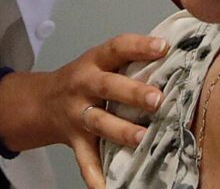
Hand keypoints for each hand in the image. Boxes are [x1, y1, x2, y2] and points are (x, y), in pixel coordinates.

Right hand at [0, 34, 167, 188]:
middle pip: (108, 86)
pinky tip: (107, 187)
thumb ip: (131, 59)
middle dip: (132, 93)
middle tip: (157, 99)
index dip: (139, 46)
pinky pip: (85, 158)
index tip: (163, 47)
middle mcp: (84, 86)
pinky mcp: (76, 140)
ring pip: (99, 122)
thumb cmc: (85, 78)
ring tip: (143, 138)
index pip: (117, 47)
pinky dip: (95, 175)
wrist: (43, 101)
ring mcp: (78, 114)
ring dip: (121, 130)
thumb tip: (175, 56)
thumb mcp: (101, 60)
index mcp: (95, 61)